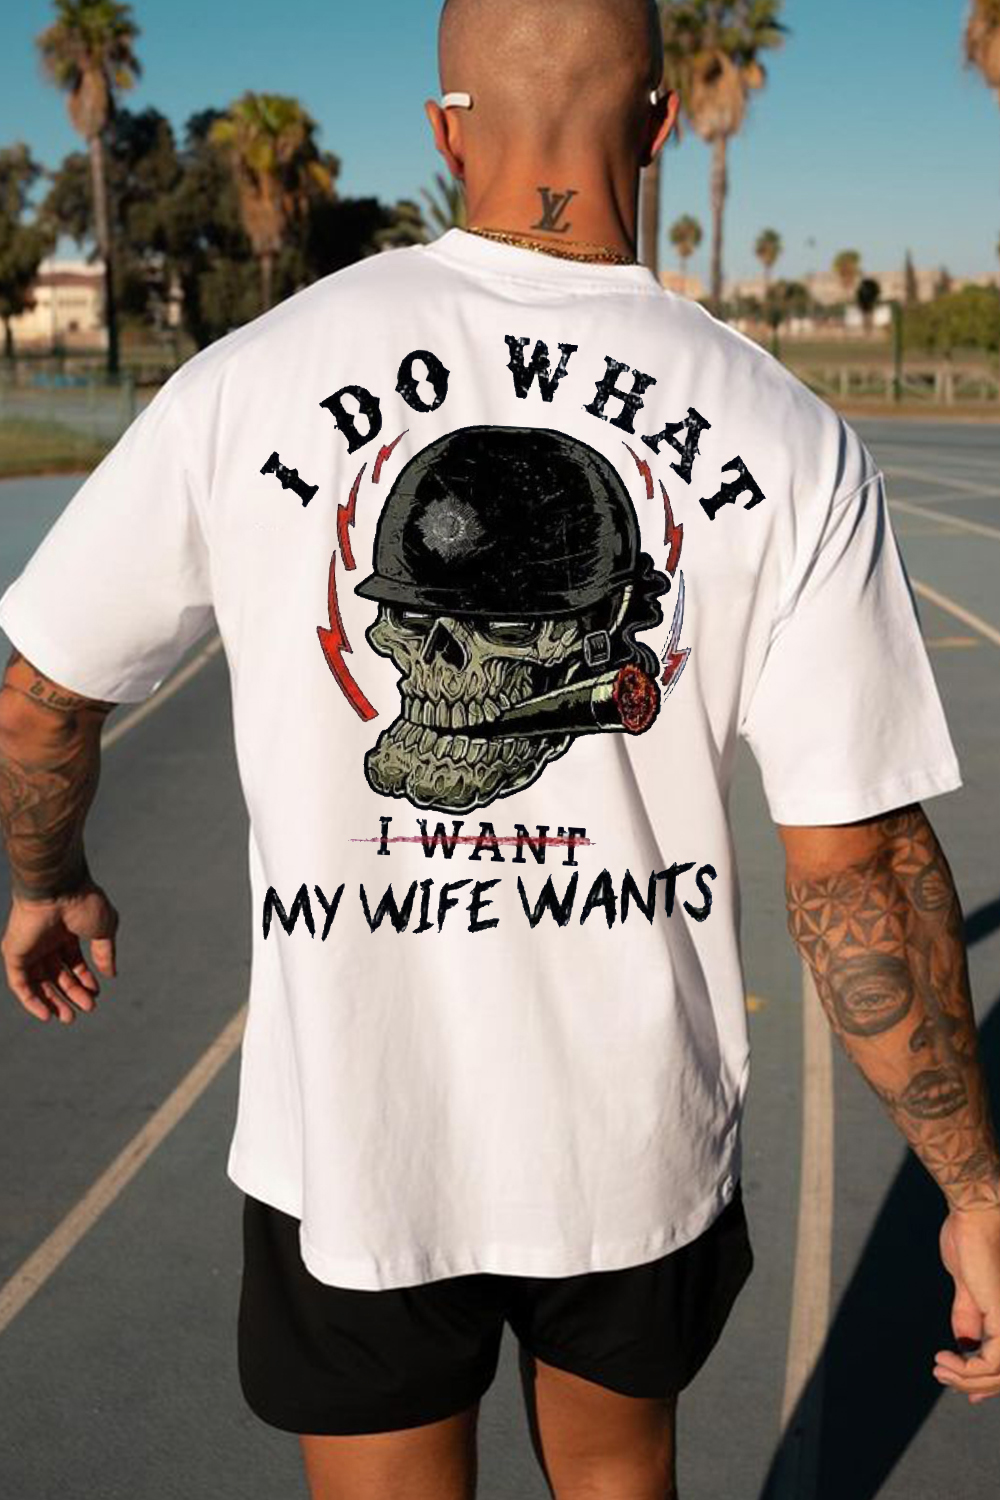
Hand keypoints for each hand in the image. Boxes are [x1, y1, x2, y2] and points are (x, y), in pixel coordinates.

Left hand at [0, 878, 117, 1023]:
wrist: (57, 888)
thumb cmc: (82, 902)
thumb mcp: (104, 929)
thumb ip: (106, 952)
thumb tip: (110, 975)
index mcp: (65, 931)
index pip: (73, 962)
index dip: (84, 979)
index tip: (96, 992)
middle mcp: (45, 940)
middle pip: (57, 975)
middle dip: (72, 993)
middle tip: (87, 1009)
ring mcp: (28, 947)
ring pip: (39, 982)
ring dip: (54, 1001)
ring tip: (69, 1017)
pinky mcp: (14, 953)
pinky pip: (20, 984)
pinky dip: (32, 1000)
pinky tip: (47, 1014)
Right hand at [934, 1204, 999, 1402]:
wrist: (974, 1215)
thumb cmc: (969, 1241)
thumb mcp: (967, 1288)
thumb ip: (968, 1318)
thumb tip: (964, 1348)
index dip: (987, 1383)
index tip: (964, 1390)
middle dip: (972, 1384)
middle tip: (940, 1373)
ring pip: (999, 1374)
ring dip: (966, 1379)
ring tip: (939, 1367)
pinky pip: (992, 1362)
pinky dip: (968, 1369)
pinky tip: (943, 1358)